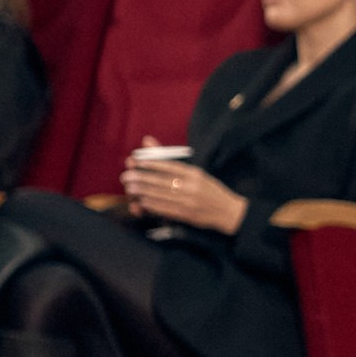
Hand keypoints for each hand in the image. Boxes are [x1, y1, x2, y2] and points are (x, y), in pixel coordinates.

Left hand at [122, 142, 248, 234]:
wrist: (228, 212)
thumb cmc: (210, 190)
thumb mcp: (196, 173)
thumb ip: (170, 158)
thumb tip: (147, 141)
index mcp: (195, 174)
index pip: (171, 166)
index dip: (152, 164)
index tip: (137, 161)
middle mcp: (192, 187)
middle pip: (162, 182)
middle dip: (142, 179)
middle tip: (126, 177)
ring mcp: (189, 202)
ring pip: (161, 195)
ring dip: (143, 192)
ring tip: (129, 188)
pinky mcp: (187, 215)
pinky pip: (166, 209)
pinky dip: (152, 205)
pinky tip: (142, 202)